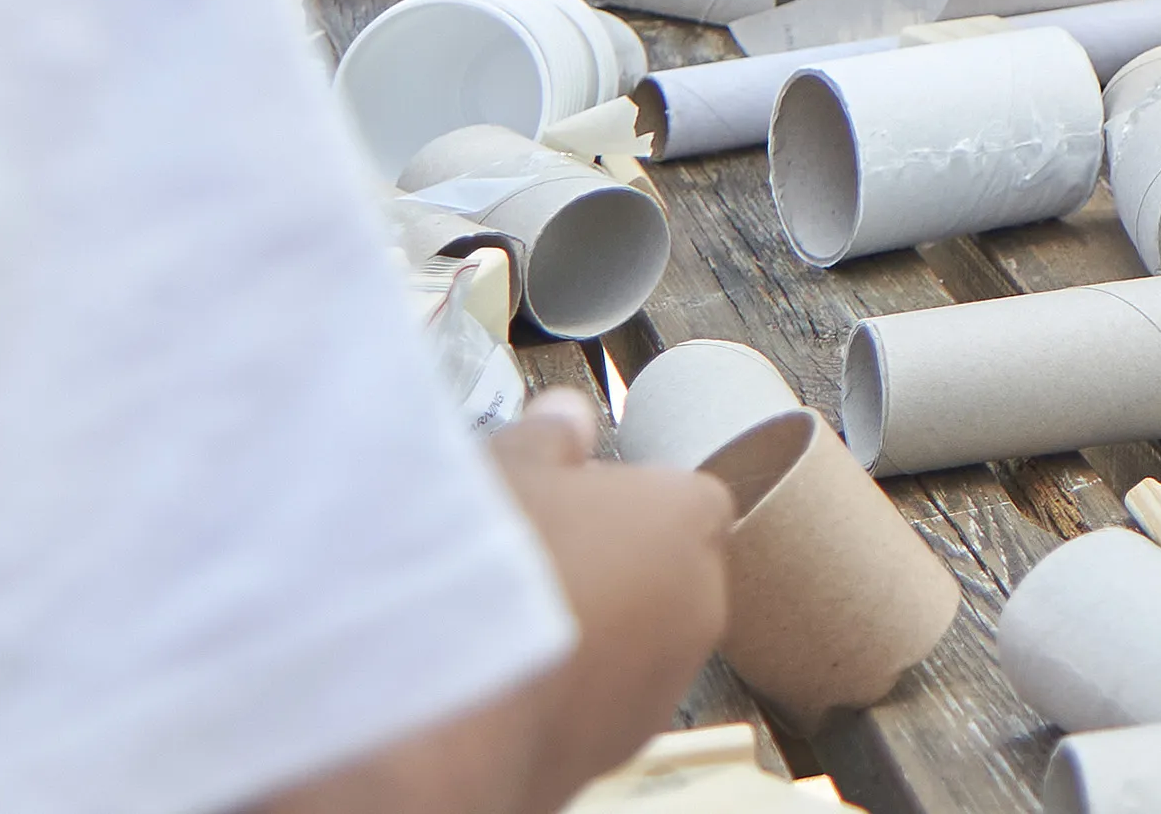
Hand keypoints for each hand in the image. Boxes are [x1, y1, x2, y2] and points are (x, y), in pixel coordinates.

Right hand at [489, 387, 735, 802]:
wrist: (457, 711)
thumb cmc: (491, 573)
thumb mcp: (510, 469)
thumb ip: (548, 437)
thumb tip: (567, 414)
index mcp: (691, 515)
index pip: (671, 493)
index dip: (608, 499)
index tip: (554, 507)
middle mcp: (703, 600)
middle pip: (656, 567)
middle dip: (601, 566)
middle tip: (524, 565)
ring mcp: (668, 681)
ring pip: (631, 638)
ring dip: (584, 632)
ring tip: (503, 628)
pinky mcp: (625, 745)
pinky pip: (601, 699)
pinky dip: (565, 690)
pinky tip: (504, 683)